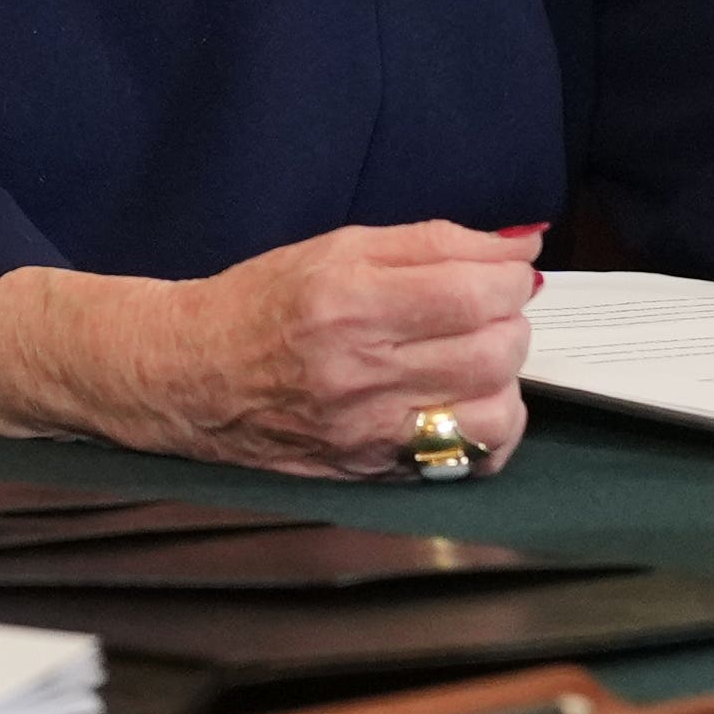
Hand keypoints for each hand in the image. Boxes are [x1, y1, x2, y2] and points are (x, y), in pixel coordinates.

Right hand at [0, 222, 541, 478]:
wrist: (191, 377)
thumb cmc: (261, 304)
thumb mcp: (336, 248)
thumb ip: (433, 243)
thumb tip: (523, 244)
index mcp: (347, 301)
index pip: (474, 289)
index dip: (508, 272)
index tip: (502, 266)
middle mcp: (359, 371)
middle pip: (495, 348)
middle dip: (509, 318)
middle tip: (484, 306)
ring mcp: (369, 431)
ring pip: (495, 410)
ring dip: (502, 376)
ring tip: (473, 355)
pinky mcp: (375, 469)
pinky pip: (471, 460)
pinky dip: (488, 430)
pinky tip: (464, 403)